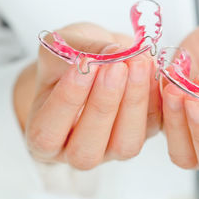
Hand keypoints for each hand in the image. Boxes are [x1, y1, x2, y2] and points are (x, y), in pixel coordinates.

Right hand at [14, 23, 160, 169]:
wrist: (96, 60)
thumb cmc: (69, 59)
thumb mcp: (62, 46)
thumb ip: (79, 50)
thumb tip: (114, 52)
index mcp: (44, 136)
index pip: (47, 134)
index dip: (67, 101)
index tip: (83, 65)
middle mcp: (75, 152)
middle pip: (86, 150)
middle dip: (103, 105)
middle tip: (115, 65)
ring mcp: (110, 150)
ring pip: (124, 145)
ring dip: (133, 103)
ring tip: (137, 63)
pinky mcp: (141, 136)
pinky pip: (153, 127)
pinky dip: (155, 97)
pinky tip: (152, 67)